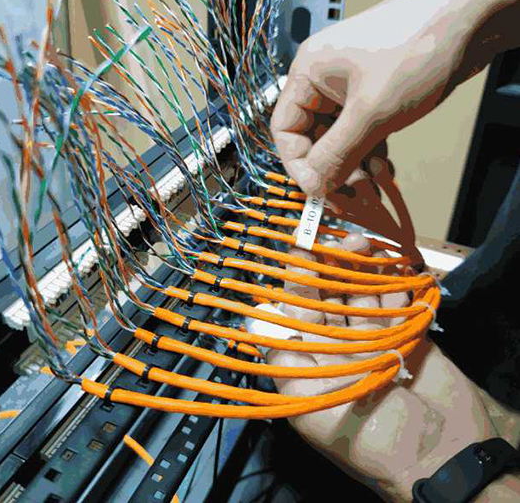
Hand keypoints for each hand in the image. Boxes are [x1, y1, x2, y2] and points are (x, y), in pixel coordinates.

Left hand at [252, 233, 498, 501]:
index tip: (300, 251)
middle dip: (333, 268)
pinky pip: (396, 303)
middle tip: (342, 239)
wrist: (443, 457)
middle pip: (332, 299)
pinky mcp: (407, 336)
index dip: (299, 283)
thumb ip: (285, 364)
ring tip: (365, 244)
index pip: (300, 314)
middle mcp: (340, 349)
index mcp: (315, 365)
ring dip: (364, 269)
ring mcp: (375, 340)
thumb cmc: (373, 441)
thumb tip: (254, 327)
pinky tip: (390, 263)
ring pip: (363, 296)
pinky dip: (393, 283)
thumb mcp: (315, 409)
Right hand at [271, 0, 519, 195]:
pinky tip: (386, 169)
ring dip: (355, 165)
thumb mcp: (372, 112)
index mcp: (309, 72)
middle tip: (352, 195)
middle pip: (313, 137)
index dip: (300, 165)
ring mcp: (351, 85)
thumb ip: (337, 154)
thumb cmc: (422, 44)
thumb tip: (314, 186)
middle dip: (332, 168)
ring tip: (375, 184)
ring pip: (339, 138)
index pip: (285, 130)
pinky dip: (371, 152)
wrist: (477, 14)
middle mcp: (325, 78)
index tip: (321, 190)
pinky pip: (361, 131)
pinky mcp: (376, 91)